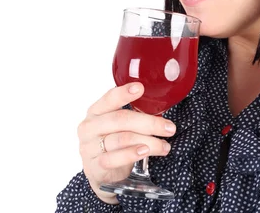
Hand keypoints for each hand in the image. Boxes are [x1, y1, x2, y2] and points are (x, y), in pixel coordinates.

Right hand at [77, 82, 176, 203]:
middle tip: (169, 128)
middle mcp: (90, 127)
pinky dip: (132, 154)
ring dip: (148, 142)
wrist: (98, 172)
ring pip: (122, 139)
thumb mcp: (118, 126)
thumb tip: (162, 109)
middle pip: (121, 119)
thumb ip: (133, 116)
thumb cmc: (112, 143)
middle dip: (149, 123)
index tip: (140, 88)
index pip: (109, 98)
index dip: (123, 93)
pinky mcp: (95, 166)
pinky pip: (114, 158)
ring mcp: (90, 146)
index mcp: (96, 111)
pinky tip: (145, 152)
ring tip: (164, 146)